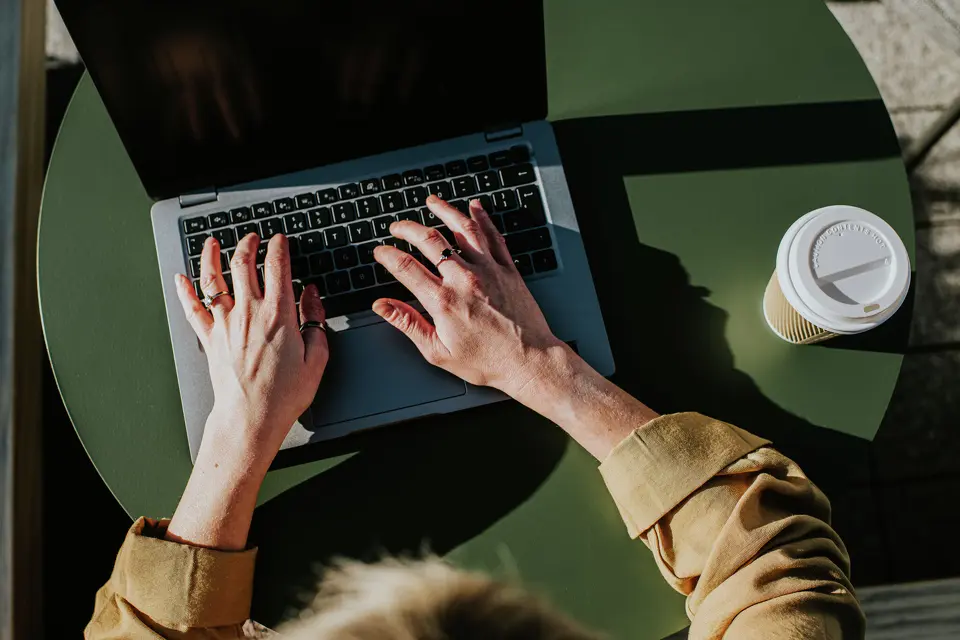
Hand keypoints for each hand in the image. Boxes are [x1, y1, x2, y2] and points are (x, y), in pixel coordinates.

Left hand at [174, 233, 328, 463]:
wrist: (251, 417)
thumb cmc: (284, 394)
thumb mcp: (317, 357)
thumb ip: (316, 321)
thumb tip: (312, 296)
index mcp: (278, 315)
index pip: (277, 267)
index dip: (278, 247)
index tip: (279, 240)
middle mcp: (249, 313)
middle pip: (242, 265)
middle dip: (247, 244)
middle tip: (251, 237)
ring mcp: (225, 324)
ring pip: (213, 280)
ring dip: (211, 257)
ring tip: (212, 243)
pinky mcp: (210, 339)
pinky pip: (192, 309)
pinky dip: (184, 291)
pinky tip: (180, 278)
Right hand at [371, 196, 564, 395]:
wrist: (529, 361)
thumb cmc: (487, 362)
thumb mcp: (438, 352)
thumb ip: (408, 324)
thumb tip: (383, 306)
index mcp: (443, 301)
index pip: (406, 267)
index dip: (388, 255)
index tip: (380, 251)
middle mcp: (464, 280)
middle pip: (430, 241)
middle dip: (409, 229)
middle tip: (398, 227)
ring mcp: (488, 271)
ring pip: (463, 229)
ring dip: (445, 211)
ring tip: (432, 203)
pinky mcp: (508, 270)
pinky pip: (493, 236)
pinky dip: (482, 219)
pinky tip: (474, 208)